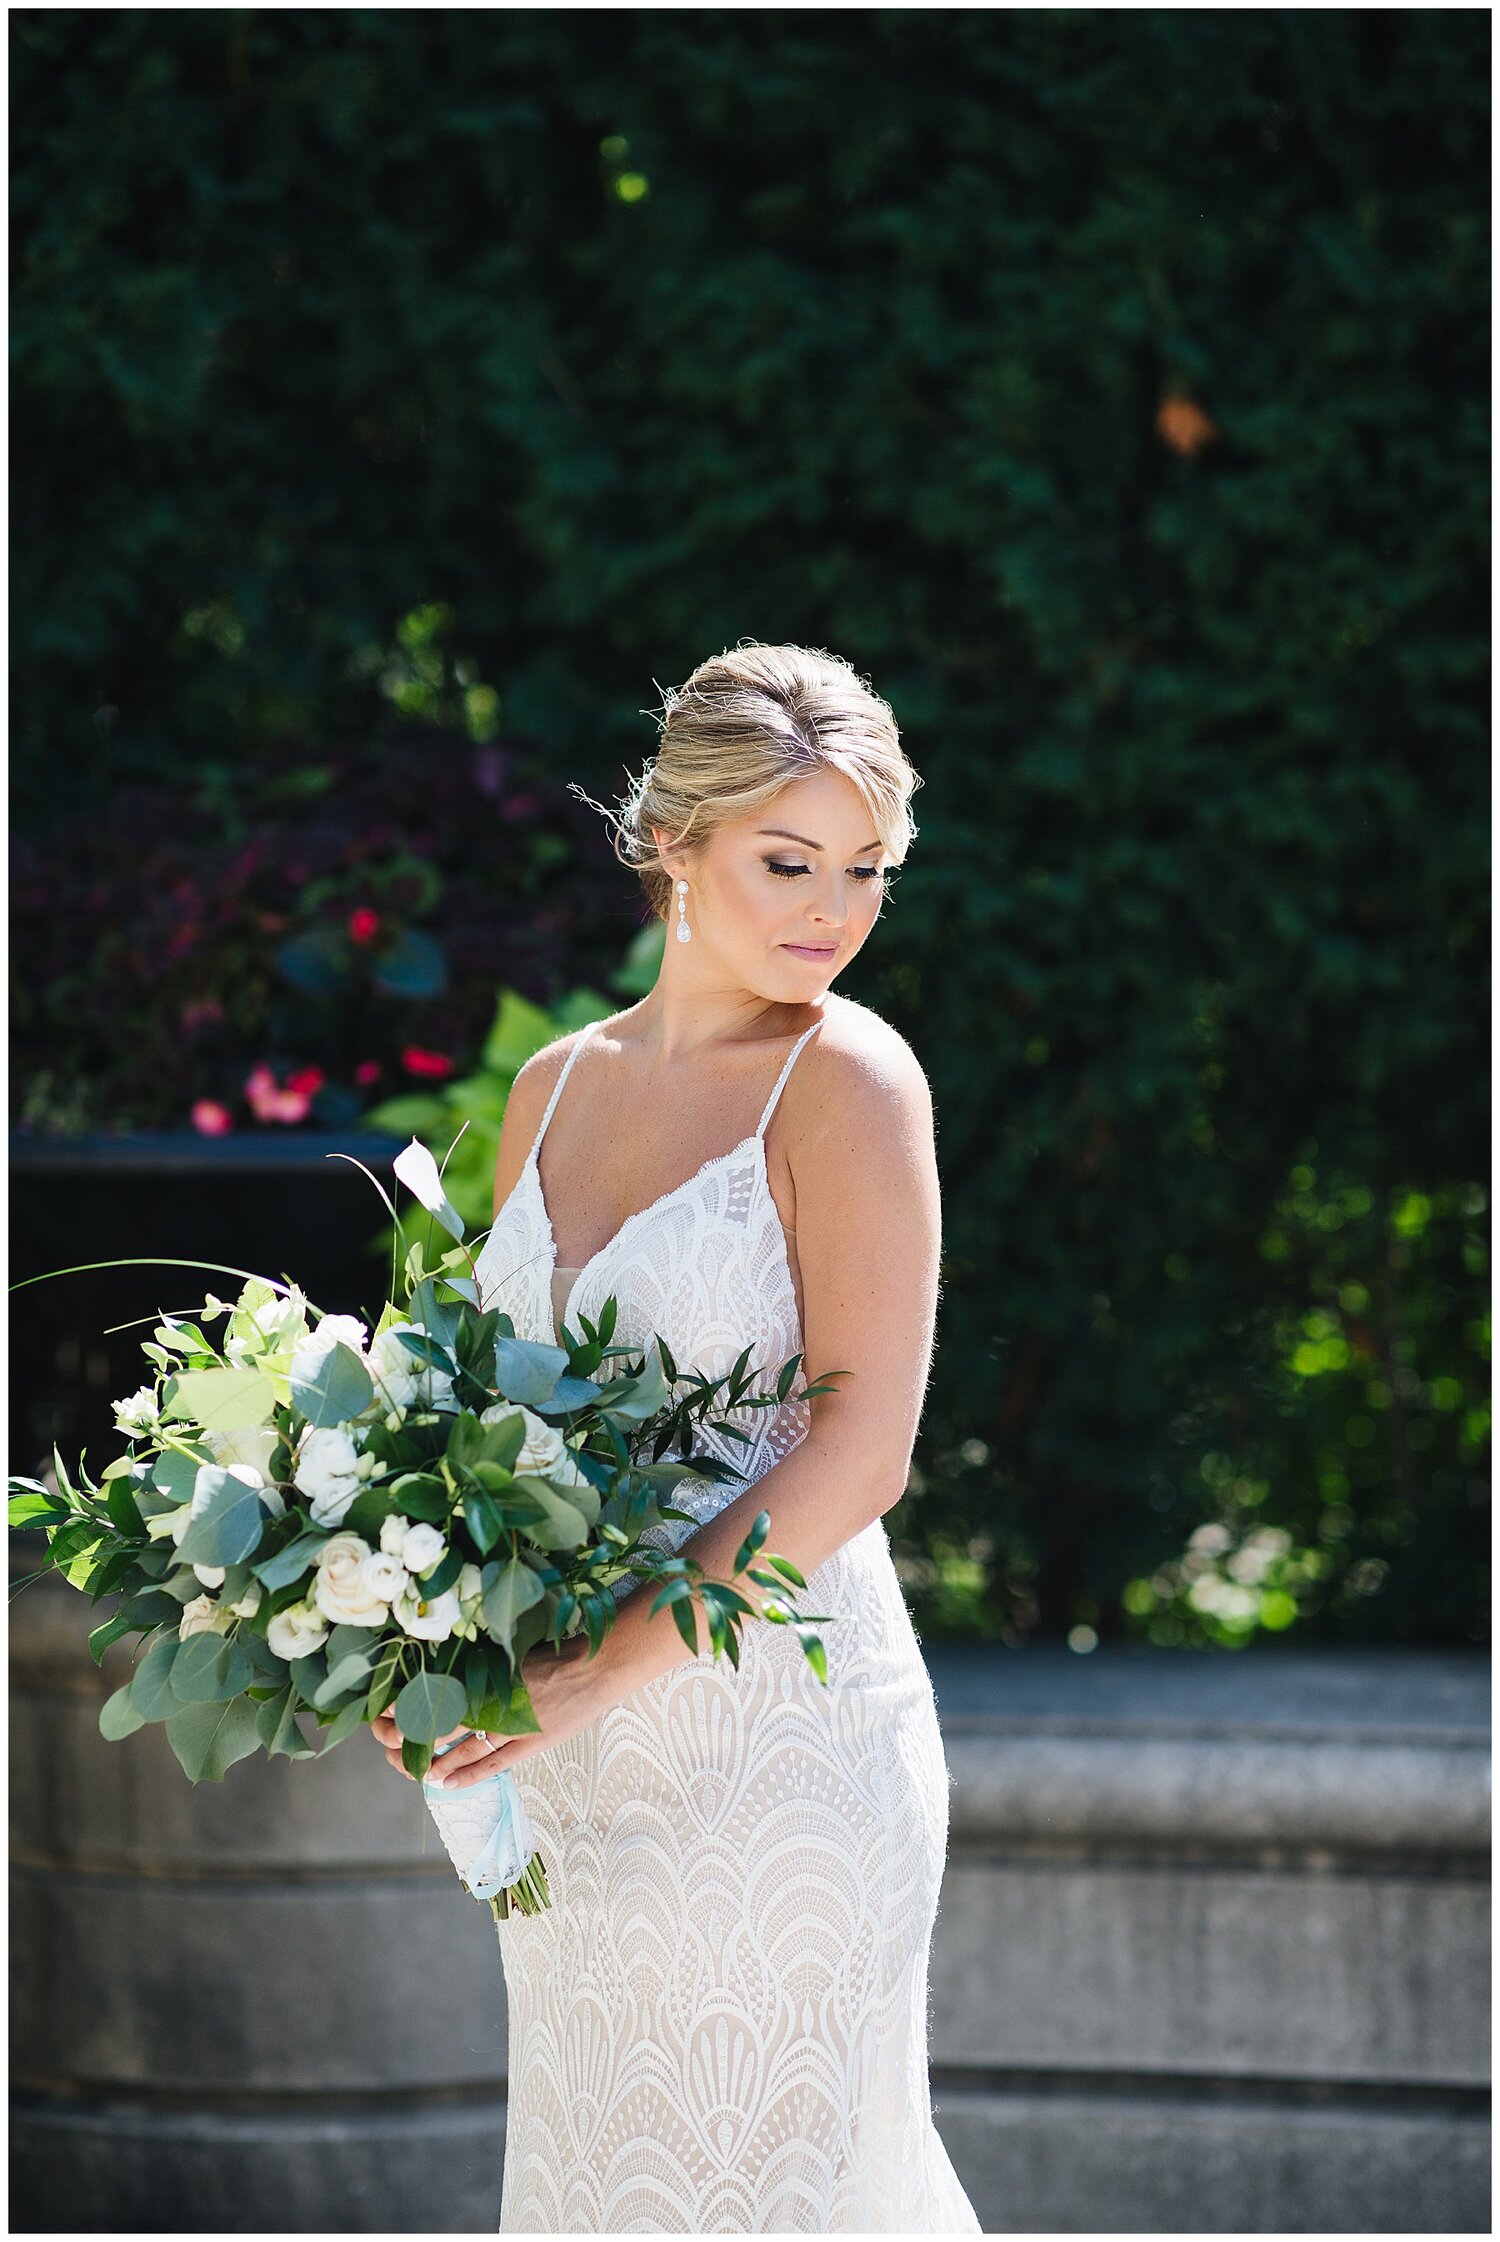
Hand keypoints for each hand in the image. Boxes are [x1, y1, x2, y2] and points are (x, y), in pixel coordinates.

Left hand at [369, 1633, 602, 1790]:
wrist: (596, 1668)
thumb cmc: (556, 1654)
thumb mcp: (510, 1655)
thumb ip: (481, 1668)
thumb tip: (448, 1674)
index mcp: (487, 1676)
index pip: (435, 1695)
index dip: (409, 1705)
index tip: (385, 1710)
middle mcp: (494, 1703)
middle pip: (443, 1724)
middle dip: (413, 1735)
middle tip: (390, 1743)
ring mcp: (511, 1727)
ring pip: (462, 1749)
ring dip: (436, 1760)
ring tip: (417, 1768)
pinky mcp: (529, 1743)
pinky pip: (491, 1764)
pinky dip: (467, 1775)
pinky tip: (447, 1784)